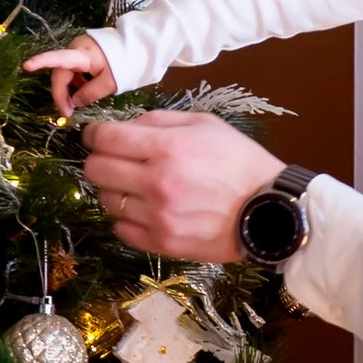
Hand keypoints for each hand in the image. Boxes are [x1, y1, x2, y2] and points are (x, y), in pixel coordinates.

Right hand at [27, 35, 116, 118]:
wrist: (135, 48)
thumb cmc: (124, 64)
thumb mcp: (110, 83)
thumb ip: (90, 93)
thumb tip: (74, 102)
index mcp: (83, 54)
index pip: (59, 59)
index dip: (42, 62)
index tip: (27, 65)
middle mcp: (75, 49)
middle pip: (61, 74)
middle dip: (62, 94)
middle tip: (68, 113)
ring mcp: (77, 51)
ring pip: (65, 74)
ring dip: (69, 89)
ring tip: (79, 102)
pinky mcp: (80, 54)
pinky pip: (72, 71)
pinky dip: (75, 83)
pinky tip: (83, 90)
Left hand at [81, 111, 287, 262]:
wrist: (268, 211)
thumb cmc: (239, 162)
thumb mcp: (206, 124)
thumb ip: (160, 120)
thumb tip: (126, 126)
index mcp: (167, 147)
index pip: (105, 138)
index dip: (94, 134)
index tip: (96, 135)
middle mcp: (157, 182)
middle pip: (95, 170)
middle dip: (99, 160)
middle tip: (114, 160)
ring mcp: (157, 216)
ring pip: (106, 200)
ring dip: (115, 190)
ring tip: (137, 187)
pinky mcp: (162, 242)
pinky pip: (120, 229)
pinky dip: (126, 218)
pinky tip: (145, 210)